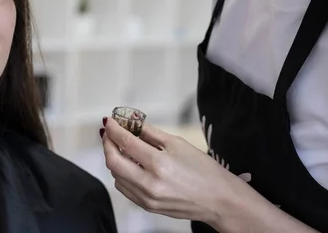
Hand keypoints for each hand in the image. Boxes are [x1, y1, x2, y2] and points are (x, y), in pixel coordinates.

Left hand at [101, 118, 247, 225]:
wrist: (219, 200)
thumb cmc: (203, 170)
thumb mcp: (178, 143)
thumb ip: (150, 133)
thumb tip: (130, 122)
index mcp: (159, 164)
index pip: (125, 143)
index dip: (114, 129)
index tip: (109, 121)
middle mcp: (149, 183)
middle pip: (113, 161)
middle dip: (107, 144)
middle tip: (110, 133)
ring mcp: (146, 198)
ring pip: (116, 175)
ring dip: (114, 158)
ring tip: (121, 146)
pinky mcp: (147, 206)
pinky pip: (124, 188)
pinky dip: (121, 174)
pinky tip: (130, 164)